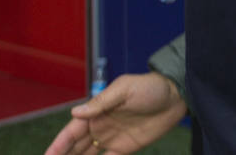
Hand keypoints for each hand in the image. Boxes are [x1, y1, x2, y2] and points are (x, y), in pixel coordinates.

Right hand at [44, 72, 185, 154]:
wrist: (177, 96)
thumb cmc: (150, 87)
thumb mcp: (125, 90)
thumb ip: (101, 102)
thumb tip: (75, 112)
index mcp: (96, 112)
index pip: (71, 132)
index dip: (58, 145)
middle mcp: (100, 127)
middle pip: (75, 147)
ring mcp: (111, 139)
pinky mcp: (125, 148)